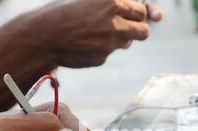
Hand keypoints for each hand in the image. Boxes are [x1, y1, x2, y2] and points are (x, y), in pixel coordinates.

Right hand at [27, 0, 161, 67]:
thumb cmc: (65, 9)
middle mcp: (115, 22)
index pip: (141, 10)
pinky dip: (101, 49)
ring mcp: (108, 43)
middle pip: (143, 31)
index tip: (136, 15)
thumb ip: (119, 4)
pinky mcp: (101, 58)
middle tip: (124, 27)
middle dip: (137, 29)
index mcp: (113, 1)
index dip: (139, 13)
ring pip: (126, 43)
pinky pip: (109, 53)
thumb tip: (154, 14)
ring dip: (118, 38)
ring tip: (96, 32)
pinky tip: (84, 43)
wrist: (42, 35)